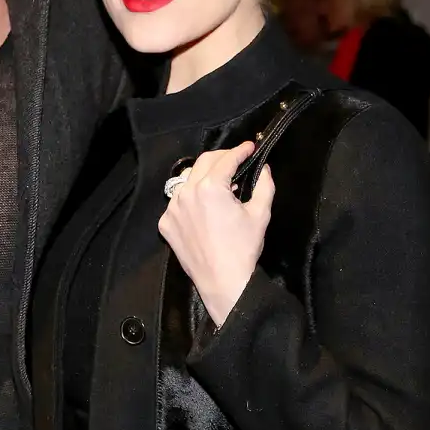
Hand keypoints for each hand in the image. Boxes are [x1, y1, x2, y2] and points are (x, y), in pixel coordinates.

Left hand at [158, 140, 274, 327]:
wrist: (223, 282)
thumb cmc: (244, 248)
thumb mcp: (260, 214)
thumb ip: (264, 185)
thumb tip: (264, 168)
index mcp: (210, 187)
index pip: (226, 159)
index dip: (240, 150)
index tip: (250, 147)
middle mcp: (186, 192)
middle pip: (203, 163)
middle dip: (221, 158)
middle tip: (236, 160)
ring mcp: (172, 208)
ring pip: (188, 181)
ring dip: (204, 178)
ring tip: (221, 186)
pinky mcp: (165, 223)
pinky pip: (178, 203)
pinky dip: (191, 200)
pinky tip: (204, 209)